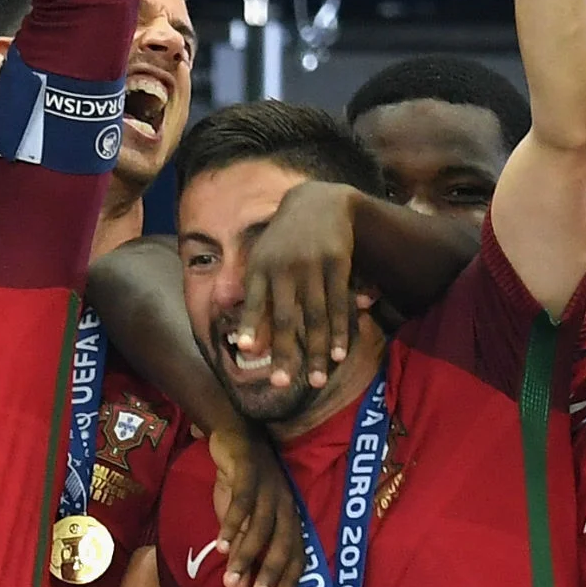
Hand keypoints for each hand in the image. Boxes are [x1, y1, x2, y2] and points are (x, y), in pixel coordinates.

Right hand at [207, 425, 302, 586]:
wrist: (232, 434)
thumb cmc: (240, 481)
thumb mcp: (242, 516)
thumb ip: (241, 544)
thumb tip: (237, 581)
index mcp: (289, 516)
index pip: (295, 553)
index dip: (288, 580)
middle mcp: (285, 503)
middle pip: (282, 544)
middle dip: (270, 573)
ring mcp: (269, 487)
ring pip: (262, 527)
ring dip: (246, 555)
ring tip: (231, 578)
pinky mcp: (250, 472)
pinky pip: (243, 503)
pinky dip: (232, 526)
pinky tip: (219, 544)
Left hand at [237, 181, 367, 390]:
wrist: (317, 202)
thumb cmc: (282, 241)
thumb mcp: (263, 260)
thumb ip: (257, 297)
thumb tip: (248, 342)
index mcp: (259, 266)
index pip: (253, 301)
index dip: (251, 325)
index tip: (245, 350)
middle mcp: (284, 267)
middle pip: (286, 317)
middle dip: (284, 352)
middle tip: (282, 384)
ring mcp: (312, 266)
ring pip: (315, 317)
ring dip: (317, 351)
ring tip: (317, 381)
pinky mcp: (338, 264)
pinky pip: (338, 305)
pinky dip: (339, 331)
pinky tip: (340, 354)